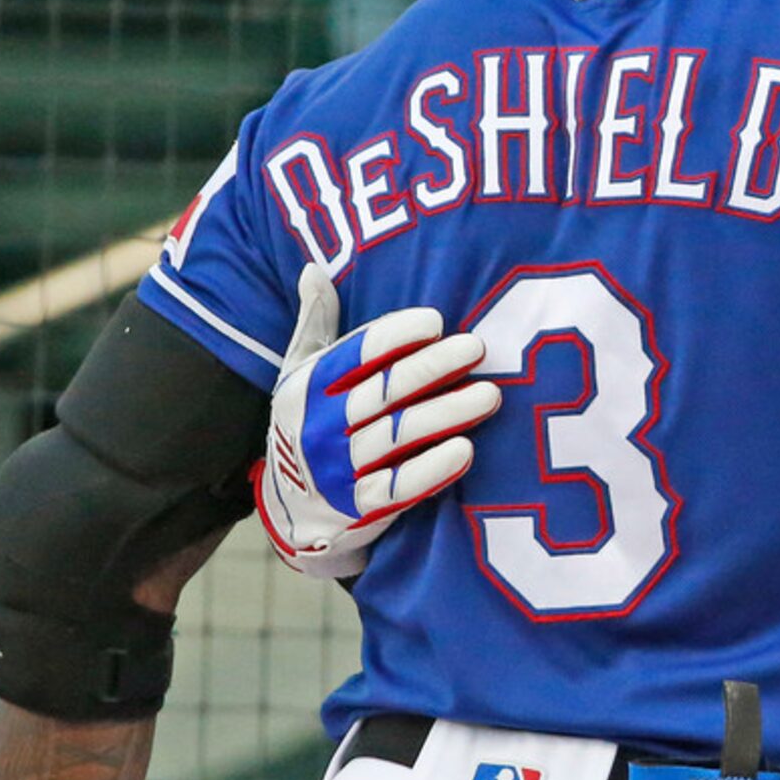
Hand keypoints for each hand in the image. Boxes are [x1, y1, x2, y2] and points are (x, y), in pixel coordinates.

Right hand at [257, 264, 500, 578]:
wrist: (290, 511)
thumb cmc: (311, 425)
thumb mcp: (301, 375)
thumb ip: (315, 324)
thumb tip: (313, 267)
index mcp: (309, 386)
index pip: (356, 354)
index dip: (396, 336)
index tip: (436, 322)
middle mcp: (319, 425)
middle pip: (383, 391)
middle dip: (432, 368)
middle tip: (476, 348)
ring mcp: (339, 469)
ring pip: (396, 436)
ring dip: (444, 414)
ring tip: (489, 396)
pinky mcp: (361, 507)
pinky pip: (398, 488)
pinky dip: (431, 471)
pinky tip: (465, 452)